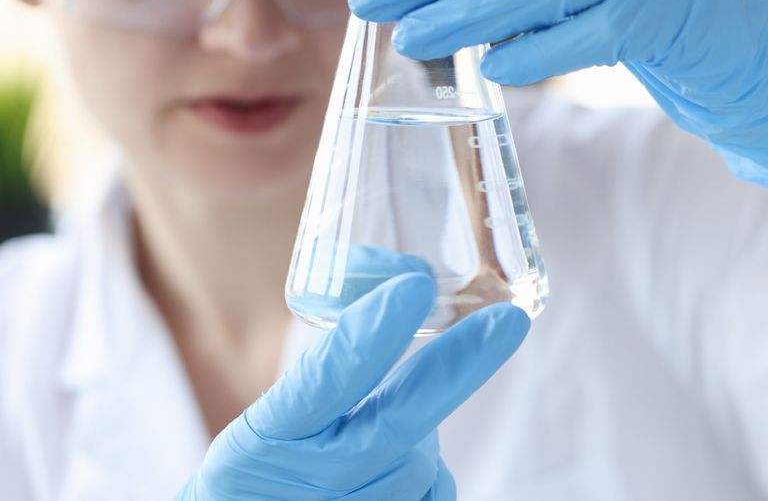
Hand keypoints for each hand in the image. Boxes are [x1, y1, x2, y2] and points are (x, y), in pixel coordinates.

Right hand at [177, 273, 529, 499]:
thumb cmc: (260, 473)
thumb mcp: (266, 420)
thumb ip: (330, 369)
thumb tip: (412, 290)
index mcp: (264, 440)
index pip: (322, 382)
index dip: (372, 335)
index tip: (415, 286)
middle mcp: (310, 485)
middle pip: (397, 426)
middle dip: (457, 368)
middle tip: (507, 321)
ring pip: (422, 459)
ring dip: (421, 429)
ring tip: (379, 425)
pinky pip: (432, 493)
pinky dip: (427, 469)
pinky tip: (396, 463)